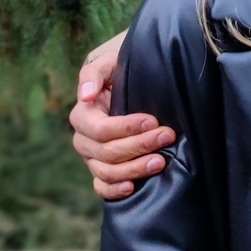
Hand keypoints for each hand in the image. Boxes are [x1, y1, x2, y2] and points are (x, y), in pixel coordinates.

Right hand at [69, 29, 174, 198]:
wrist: (132, 76)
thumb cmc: (120, 67)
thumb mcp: (108, 60)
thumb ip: (94, 73)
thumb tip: (85, 96)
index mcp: (83, 113)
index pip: (100, 130)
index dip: (126, 128)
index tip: (153, 121)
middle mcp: (83, 138)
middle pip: (106, 152)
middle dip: (139, 146)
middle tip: (167, 136)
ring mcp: (92, 157)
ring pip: (107, 172)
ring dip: (134, 169)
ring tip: (160, 161)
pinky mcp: (102, 169)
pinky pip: (102, 186)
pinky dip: (114, 190)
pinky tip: (133, 186)